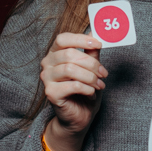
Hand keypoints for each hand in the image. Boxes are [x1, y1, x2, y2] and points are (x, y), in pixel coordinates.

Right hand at [40, 33, 106, 150]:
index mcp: (55, 54)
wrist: (79, 116)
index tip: (99, 44)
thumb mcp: (91, 69)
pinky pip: (72, 85)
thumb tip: (95, 34)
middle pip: (69, 54)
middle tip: (104, 73)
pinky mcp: (51, 93)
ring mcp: (47, 79)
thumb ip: (91, 52)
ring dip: (90, 77)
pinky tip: (91, 93)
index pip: (63, 39)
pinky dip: (87, 89)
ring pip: (70, 69)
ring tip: (99, 85)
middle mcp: (47, 64)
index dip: (81, 40)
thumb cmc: (84, 91)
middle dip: (91, 64)